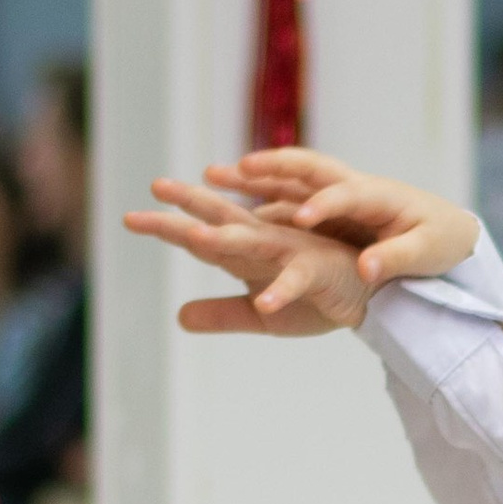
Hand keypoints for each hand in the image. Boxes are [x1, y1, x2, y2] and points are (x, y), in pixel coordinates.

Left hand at [121, 173, 368, 334]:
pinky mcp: (319, 274)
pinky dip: (282, 291)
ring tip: (196, 238)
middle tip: (158, 186)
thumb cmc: (317, 299)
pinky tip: (265, 303)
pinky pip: (297, 282)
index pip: (204, 232)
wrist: (371, 299)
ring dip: (227, 241)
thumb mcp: (260, 317)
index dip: (169, 225)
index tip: (131, 218)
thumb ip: (222, 314)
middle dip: (191, 204)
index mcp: (252, 250)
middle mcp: (268, 241)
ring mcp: (293, 254)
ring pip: (256, 244)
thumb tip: (180, 317)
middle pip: (224, 220)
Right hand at [230, 148, 483, 291]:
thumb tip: (367, 270)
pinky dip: (259, 194)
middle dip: (273, 166)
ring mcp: (337, 191)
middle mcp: (353, 185)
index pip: (346, 195)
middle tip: (238, 169)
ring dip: (254, 173)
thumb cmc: (440, 241)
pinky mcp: (328, 205)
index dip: (324, 205)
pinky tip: (227, 203)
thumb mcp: (426, 252)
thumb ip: (395, 258)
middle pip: (308, 167)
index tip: (301, 218)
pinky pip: (287, 194)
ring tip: (213, 174)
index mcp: (379, 195)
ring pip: (290, 177)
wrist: (449, 230)